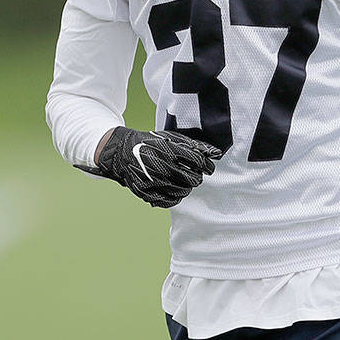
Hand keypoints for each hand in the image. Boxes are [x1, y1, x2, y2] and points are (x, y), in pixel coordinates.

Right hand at [80, 127, 222, 206]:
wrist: (122, 152)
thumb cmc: (151, 143)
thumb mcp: (171, 138)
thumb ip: (195, 145)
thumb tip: (217, 153)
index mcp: (168, 150)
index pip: (198, 161)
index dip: (207, 166)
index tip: (208, 167)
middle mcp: (161, 166)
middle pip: (193, 179)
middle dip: (197, 177)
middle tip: (194, 174)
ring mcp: (153, 181)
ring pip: (183, 191)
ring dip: (187, 187)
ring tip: (183, 181)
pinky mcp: (146, 192)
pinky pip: (169, 201)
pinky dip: (175, 197)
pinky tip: (174, 189)